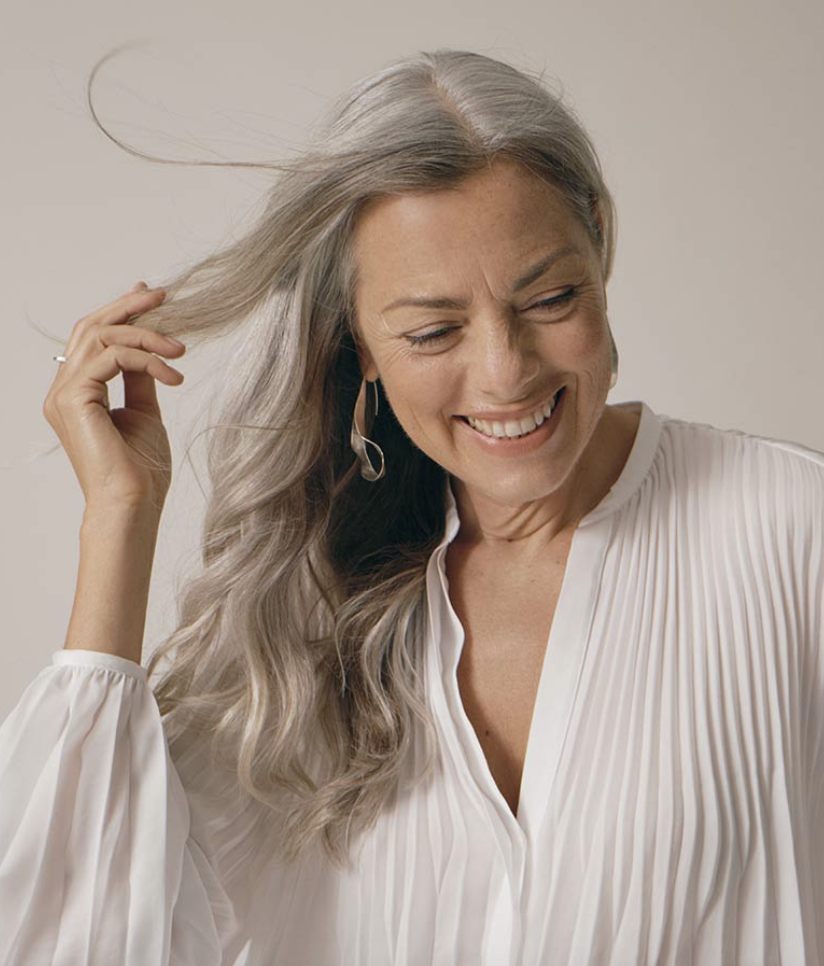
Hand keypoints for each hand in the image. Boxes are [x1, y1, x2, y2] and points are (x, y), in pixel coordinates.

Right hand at [42, 281, 185, 514]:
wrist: (133, 503)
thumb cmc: (140, 469)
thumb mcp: (145, 411)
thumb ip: (141, 378)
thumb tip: (150, 349)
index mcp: (77, 392)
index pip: (92, 337)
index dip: (120, 312)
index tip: (152, 297)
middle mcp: (63, 390)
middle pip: (90, 327)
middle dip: (129, 306)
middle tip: (165, 296)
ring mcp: (64, 394)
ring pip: (101, 337)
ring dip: (146, 334)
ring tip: (180, 350)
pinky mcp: (74, 399)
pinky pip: (112, 358)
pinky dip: (146, 358)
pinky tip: (173, 375)